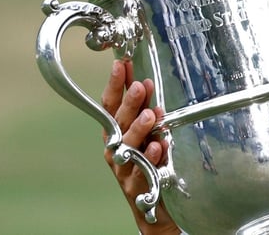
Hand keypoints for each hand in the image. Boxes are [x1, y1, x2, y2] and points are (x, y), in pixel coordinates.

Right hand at [101, 60, 180, 234]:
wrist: (154, 204)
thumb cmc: (149, 162)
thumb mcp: (146, 132)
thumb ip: (144, 109)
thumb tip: (144, 81)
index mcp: (115, 131)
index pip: (110, 104)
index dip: (115, 84)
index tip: (121, 64)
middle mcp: (115, 148)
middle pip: (118, 122)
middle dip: (128, 103)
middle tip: (140, 86)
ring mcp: (124, 168)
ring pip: (128, 146)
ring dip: (139, 128)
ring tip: (150, 114)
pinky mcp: (137, 186)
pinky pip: (143, 171)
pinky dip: (150, 157)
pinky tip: (158, 146)